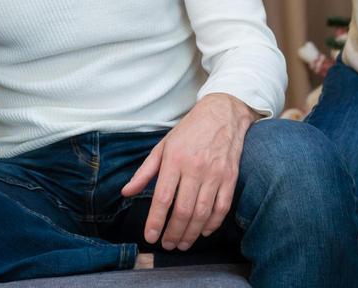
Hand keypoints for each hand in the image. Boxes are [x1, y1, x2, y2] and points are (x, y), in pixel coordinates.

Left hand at [121, 93, 256, 250]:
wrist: (223, 113)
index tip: (150, 236)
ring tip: (182, 243)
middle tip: (166, 245)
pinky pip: (222, 207)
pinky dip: (213, 223)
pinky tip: (204, 231)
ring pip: (202, 213)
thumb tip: (127, 192)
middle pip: (183, 210)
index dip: (156, 221)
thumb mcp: (163, 146)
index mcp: (175, 159)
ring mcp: (215, 173)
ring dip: (191, 233)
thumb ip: (145, 171)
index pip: (163, 198)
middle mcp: (195, 168)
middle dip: (173, 233)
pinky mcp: (231, 177)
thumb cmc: (190, 130)